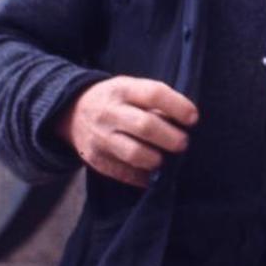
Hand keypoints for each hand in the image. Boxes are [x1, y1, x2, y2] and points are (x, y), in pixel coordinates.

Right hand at [55, 76, 198, 187]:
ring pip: (135, 153)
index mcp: (122, 89)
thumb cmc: (115, 101)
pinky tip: (151, 172)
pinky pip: (125, 173)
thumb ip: (154, 101)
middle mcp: (109, 112)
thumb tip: (185, 122)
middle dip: (171, 138)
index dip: (178, 106)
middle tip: (183, 143)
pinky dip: (143, 176)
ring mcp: (100, 137)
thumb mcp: (129, 89)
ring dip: (157, 159)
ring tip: (164, 158)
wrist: (71, 112)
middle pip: (146, 126)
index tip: (193, 118)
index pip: (154, 94)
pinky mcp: (96, 159)